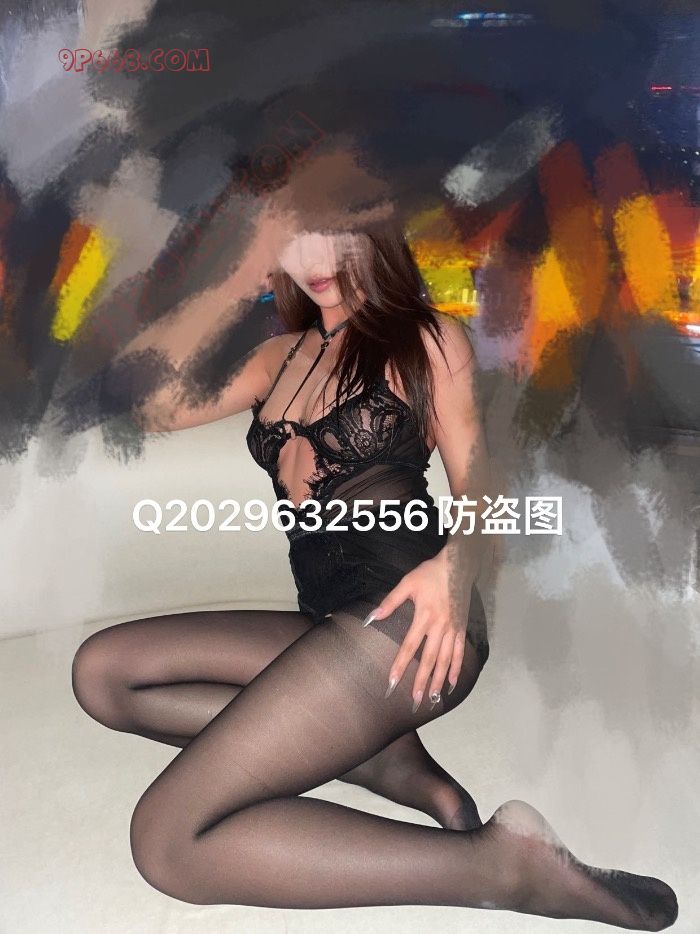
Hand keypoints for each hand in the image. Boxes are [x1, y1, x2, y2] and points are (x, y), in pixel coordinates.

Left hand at [366, 550, 474, 711]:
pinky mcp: (462, 628)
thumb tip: (372, 617)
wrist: (458, 565)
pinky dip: (456, 669)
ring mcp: (453, 629)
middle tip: (415, 700)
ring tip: (432, 699)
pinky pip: (460, 652)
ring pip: (445, 660)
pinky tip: (451, 683)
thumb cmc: (429, 573)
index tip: (392, 682)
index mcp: (424, 616)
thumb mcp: (407, 583)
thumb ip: (390, 601)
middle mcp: (440, 626)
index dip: (401, 664)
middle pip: (429, 658)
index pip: (410, 646)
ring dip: (438, 680)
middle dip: (421, 681)